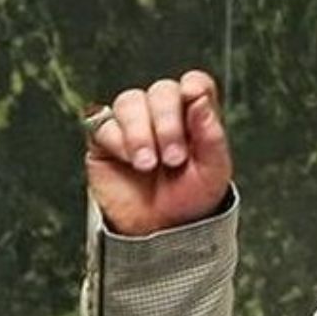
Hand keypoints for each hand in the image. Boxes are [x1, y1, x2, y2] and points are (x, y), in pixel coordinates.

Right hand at [85, 69, 233, 235]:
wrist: (162, 231)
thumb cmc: (192, 200)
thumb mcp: (214, 170)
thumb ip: (211, 133)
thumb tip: (199, 97)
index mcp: (196, 118)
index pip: (196, 84)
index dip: (194, 85)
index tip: (193, 96)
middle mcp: (164, 115)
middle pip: (162, 90)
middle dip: (167, 121)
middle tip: (174, 158)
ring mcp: (133, 125)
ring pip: (130, 101)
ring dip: (140, 131)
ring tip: (148, 164)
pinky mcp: (105, 140)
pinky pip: (103, 123)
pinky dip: (118, 140)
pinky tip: (132, 162)